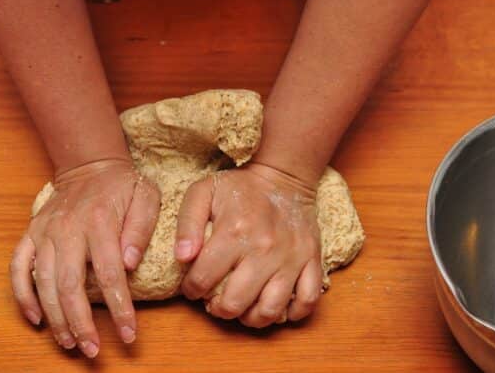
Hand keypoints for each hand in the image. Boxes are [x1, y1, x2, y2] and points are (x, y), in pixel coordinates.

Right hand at [10, 159, 159, 357]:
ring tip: (70, 342)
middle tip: (92, 350)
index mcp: (100, 221)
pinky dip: (22, 296)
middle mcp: (67, 228)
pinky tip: (36, 319)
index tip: (129, 335)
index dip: (119, 308)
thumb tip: (129, 263)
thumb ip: (141, 228)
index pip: (109, 273)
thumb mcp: (146, 196)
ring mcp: (45, 232)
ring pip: (43, 282)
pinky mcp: (31, 234)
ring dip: (55, 317)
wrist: (90, 165)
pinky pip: (17, 268)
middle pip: (70, 284)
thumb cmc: (123, 185)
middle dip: (81, 322)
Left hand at [175, 162, 322, 327]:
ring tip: (242, 309)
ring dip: (251, 318)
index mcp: (233, 232)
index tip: (192, 286)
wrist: (282, 176)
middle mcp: (263, 249)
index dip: (191, 289)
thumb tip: (182, 258)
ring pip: (270, 309)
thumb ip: (187, 224)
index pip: (203, 279)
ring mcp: (291, 257)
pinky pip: (308, 300)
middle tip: (214, 302)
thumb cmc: (238, 187)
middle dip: (218, 309)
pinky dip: (292, 313)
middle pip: (235, 302)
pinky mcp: (312, 260)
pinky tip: (275, 305)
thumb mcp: (203, 193)